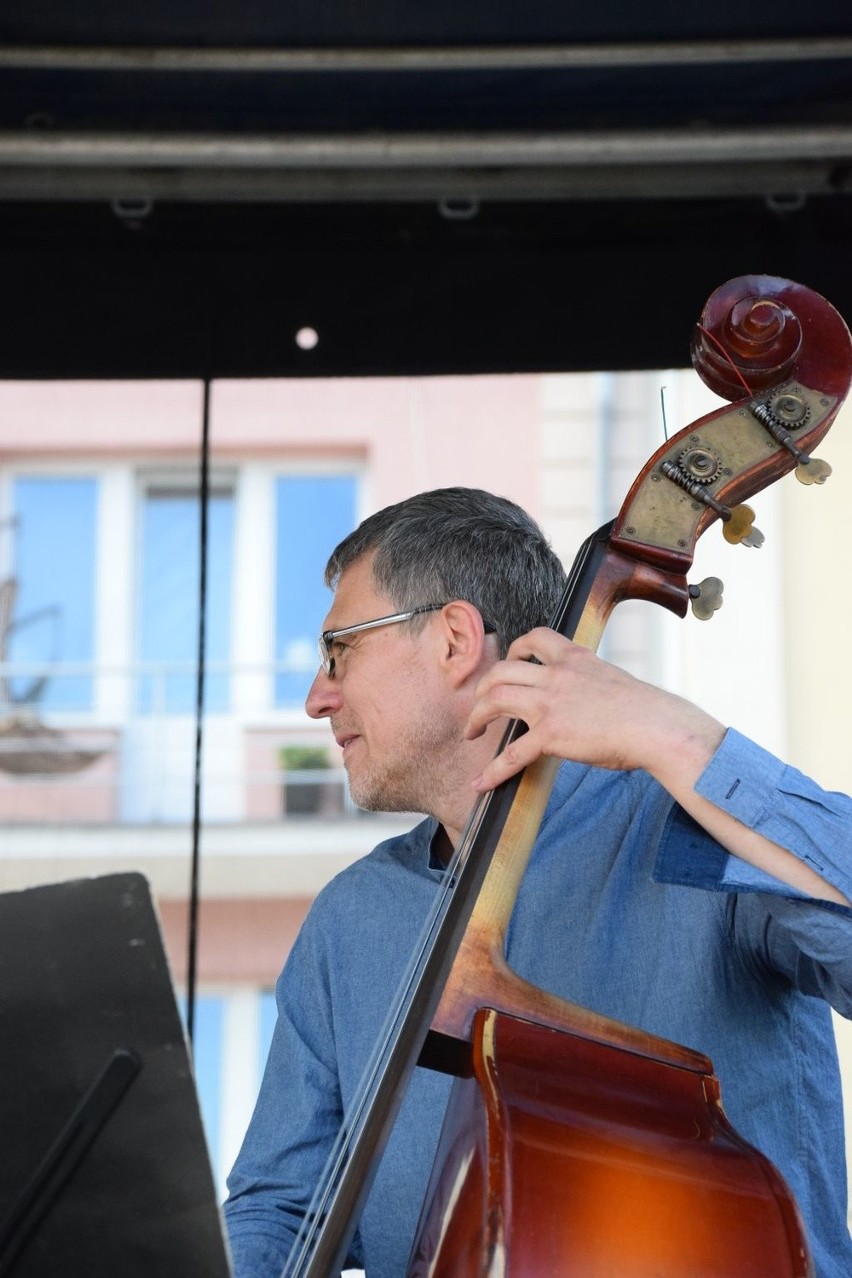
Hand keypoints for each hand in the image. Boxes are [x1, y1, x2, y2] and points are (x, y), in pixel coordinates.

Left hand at [466, 628, 723, 792]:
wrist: (657, 727)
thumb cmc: (644, 710)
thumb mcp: (612, 678)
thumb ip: (589, 680)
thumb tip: (585, 696)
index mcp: (574, 657)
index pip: (536, 637)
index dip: (516, 647)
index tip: (509, 659)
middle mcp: (556, 675)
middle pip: (502, 671)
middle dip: (483, 688)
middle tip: (479, 706)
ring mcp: (550, 704)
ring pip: (495, 700)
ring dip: (476, 717)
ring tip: (471, 732)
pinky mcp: (551, 735)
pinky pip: (511, 754)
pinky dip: (493, 770)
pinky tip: (481, 782)